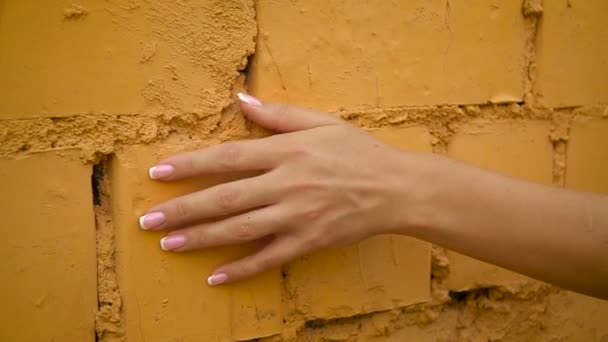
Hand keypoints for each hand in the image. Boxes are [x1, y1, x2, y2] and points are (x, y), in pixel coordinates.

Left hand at [140, 93, 420, 284]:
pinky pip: (269, 258)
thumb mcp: (322, 122)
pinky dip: (241, 269)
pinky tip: (215, 277)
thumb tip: (240, 101)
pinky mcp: (308, 242)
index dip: (191, 166)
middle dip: (183, 210)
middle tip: (148, 221)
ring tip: (168, 244)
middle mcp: (286, 185)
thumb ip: (279, 114)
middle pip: (225, 199)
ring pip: (239, 231)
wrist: (396, 189)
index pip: (228, 158)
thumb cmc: (358, 151)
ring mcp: (296, 217)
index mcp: (287, 152)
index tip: (159, 174)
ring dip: (200, 238)